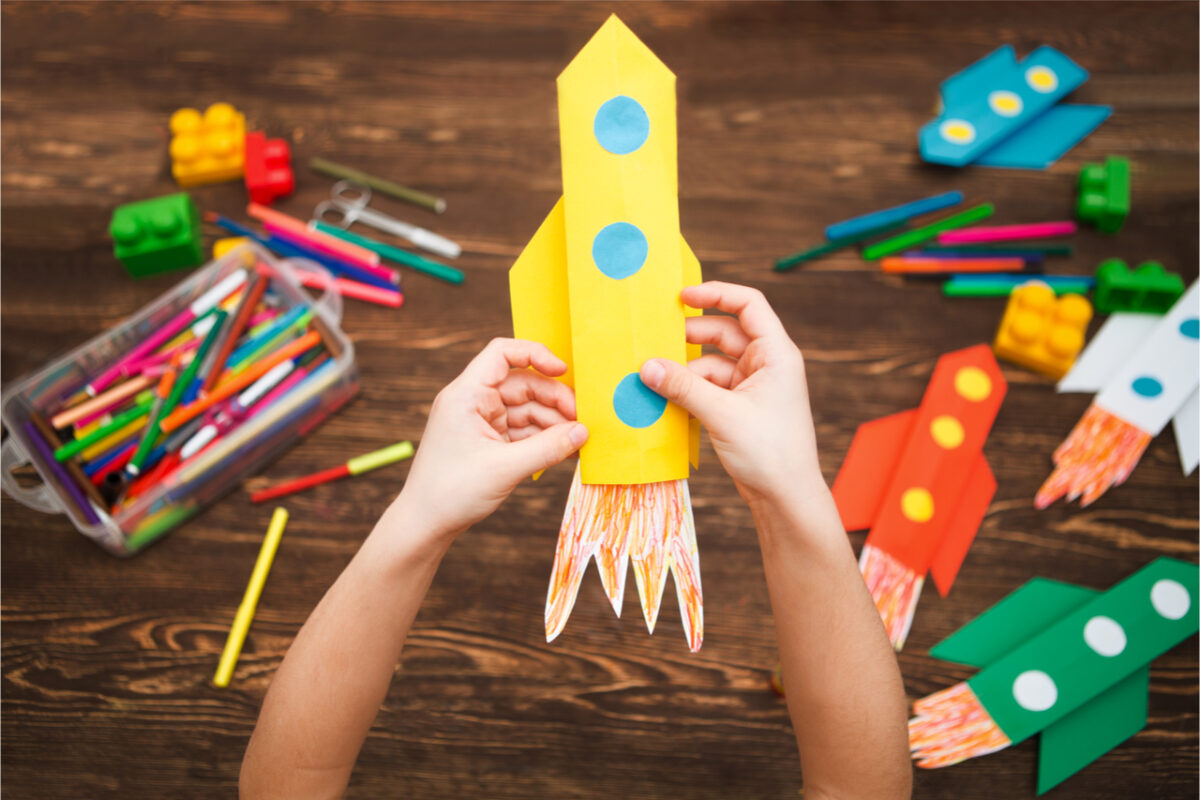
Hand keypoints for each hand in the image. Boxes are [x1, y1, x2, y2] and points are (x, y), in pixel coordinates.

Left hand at [394, 338, 587, 543]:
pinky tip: (563, 448)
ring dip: (553, 421)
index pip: (502, 353)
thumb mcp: (505, 468)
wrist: (425, 524)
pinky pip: (523, 429)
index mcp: (466, 395)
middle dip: (554, 399)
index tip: (563, 370)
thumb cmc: (450, 492)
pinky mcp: (489, 441)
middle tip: (582, 420)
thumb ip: (548, 448)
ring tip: (577, 439)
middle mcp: (473, 402)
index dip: (535, 354)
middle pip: (523, 383)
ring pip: (527, 408)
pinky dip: (543, 437)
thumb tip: (583, 432)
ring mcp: (481, 421)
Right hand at [639, 281, 821, 506]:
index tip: (682, 296)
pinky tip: (665, 400)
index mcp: (776, 354)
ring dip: (684, 371)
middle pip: (724, 333)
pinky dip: (688, 391)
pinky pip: (709, 388)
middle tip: (654, 342)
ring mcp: (753, 386)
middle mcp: (767, 364)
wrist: (786, 498)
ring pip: (711, 363)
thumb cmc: (771, 453)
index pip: (748, 304)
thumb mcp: (723, 414)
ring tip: (652, 379)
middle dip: (689, 337)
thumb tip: (647, 366)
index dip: (716, 293)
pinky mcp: (740, 407)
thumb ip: (684, 387)